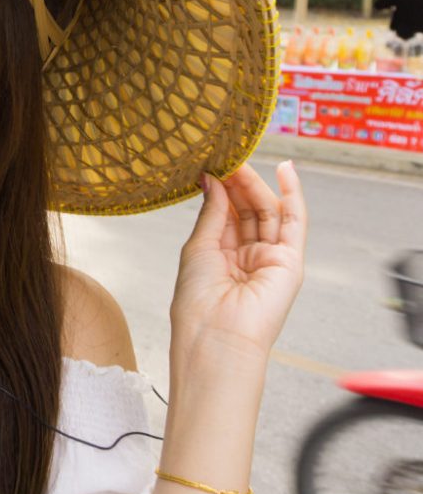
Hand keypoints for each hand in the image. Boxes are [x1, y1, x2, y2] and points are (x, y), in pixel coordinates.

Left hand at [169, 161, 306, 366]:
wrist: (216, 336)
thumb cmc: (198, 300)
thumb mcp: (199, 247)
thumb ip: (212, 212)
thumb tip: (213, 179)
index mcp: (221, 255)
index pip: (227, 213)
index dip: (222, 187)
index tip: (213, 163)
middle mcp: (248, 257)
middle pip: (249, 210)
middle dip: (238, 183)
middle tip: (226, 157)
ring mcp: (270, 259)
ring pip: (268, 212)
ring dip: (256, 185)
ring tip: (240, 161)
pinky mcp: (291, 262)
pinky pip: (295, 223)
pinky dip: (293, 195)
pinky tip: (288, 170)